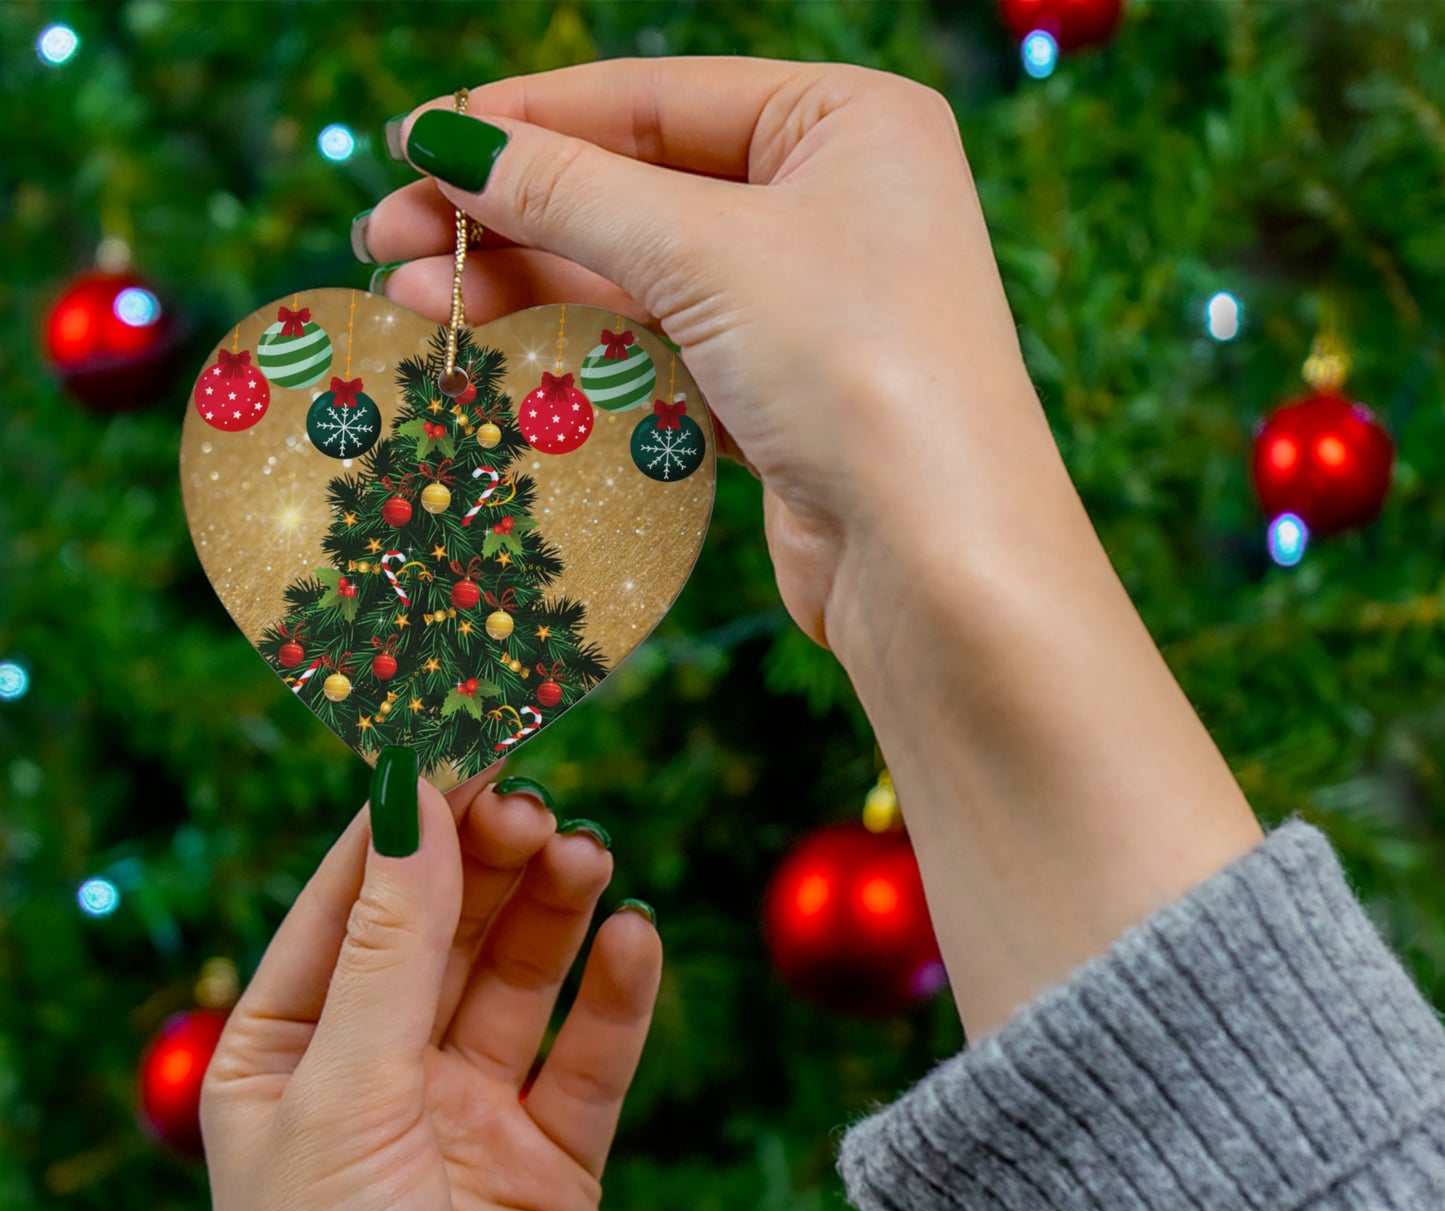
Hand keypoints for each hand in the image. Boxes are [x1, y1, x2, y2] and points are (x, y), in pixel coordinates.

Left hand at [201, 765, 660, 1210]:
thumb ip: (391, 943)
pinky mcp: (552, 1158)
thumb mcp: (346, 1095)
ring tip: (586, 856)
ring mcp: (469, 1112)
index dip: (408, 817)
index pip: (352, 898)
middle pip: (446, 925)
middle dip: (489, 860)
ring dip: (554, 910)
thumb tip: (412, 793)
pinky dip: (617, 994)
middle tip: (536, 806)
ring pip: (521, 976)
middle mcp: (379, 1071)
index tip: (464, 735)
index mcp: (288, 1051)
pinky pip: (591, 1054)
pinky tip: (635, 940)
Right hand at [361, 60, 1261, 1038]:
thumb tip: (445, 143)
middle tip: (388, 237)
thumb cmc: (856, 369)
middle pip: (639, 187)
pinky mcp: (781, 394)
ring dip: (530, 284)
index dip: (527, 120)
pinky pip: (663, 348)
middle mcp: (834, 203)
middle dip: (512, 213)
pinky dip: (583, 348)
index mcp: (847, 123)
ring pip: (641, 275)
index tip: (415, 144)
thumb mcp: (705, 253)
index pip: (656, 97)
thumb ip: (570, 192)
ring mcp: (808, 304)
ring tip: (414, 297)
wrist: (938, 561)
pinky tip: (497, 349)